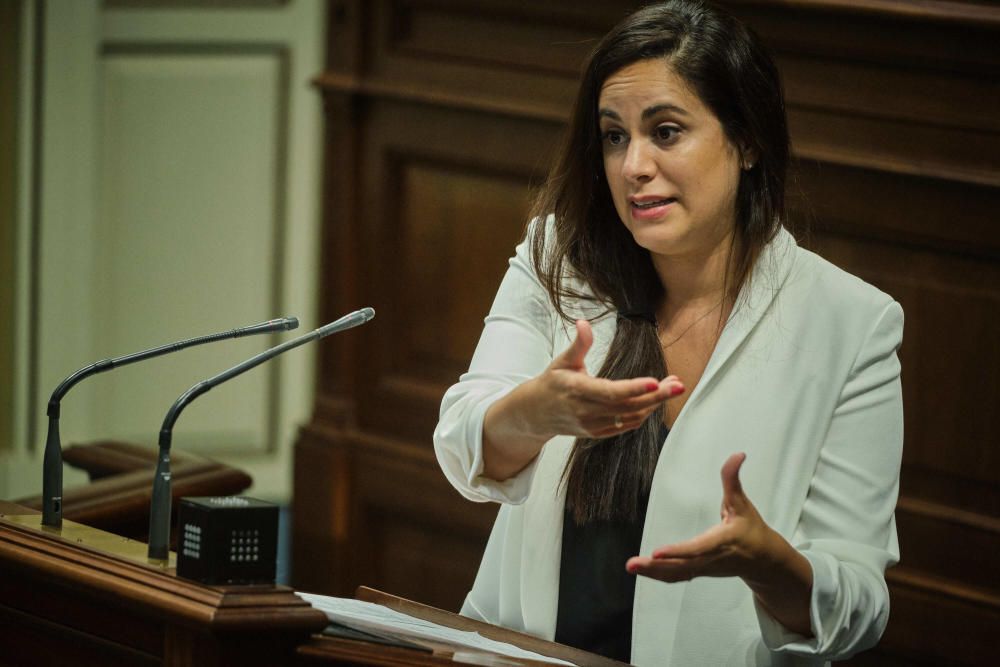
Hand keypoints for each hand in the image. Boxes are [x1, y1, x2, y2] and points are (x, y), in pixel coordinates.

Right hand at [522, 319, 683, 438]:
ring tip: (672, 387)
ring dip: (654, 403)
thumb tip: (583, 323)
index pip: (610, 392)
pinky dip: (644, 413)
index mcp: (577, 390)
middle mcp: (586, 411)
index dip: (635, 388)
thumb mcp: (562, 361)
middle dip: (656, 396)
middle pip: (627, 406)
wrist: (536, 414)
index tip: (656, 381)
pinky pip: (626, 425)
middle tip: (678, 385)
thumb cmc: (552, 383)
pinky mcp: (598, 433)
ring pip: (630, 417)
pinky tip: (655, 399)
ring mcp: (593, 425)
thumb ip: (579, 344)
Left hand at [625, 453, 813, 635]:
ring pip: (676, 574)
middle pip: (681, 566)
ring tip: (631, 567)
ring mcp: (704, 569)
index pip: (698, 549)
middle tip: (631, 564)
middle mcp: (711, 559)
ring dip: (652, 572)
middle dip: (656, 566)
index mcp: (722, 541)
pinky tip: (642, 570)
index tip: (657, 552)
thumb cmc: (752, 529)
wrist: (764, 561)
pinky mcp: (699, 571)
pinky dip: (659, 575)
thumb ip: (733, 479)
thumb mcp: (743, 503)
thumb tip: (737, 455)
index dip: (678, 552)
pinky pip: (677, 576)